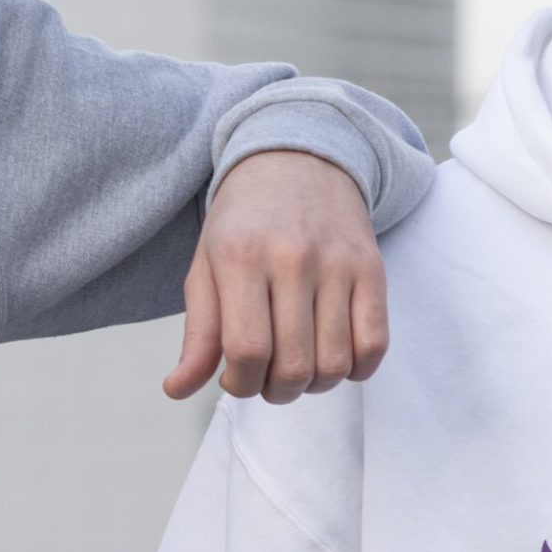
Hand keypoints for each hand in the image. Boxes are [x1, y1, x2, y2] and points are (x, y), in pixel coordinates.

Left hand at [167, 152, 388, 403]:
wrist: (296, 161)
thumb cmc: (244, 224)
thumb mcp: (206, 268)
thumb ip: (197, 333)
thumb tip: (177, 389)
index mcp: (240, 257)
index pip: (246, 350)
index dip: (240, 384)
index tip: (236, 378)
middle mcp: (292, 258)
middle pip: (292, 365)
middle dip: (275, 391)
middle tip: (266, 379)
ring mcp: (337, 264)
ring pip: (334, 363)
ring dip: (314, 385)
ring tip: (298, 369)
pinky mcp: (372, 270)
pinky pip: (374, 345)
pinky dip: (355, 370)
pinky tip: (334, 358)